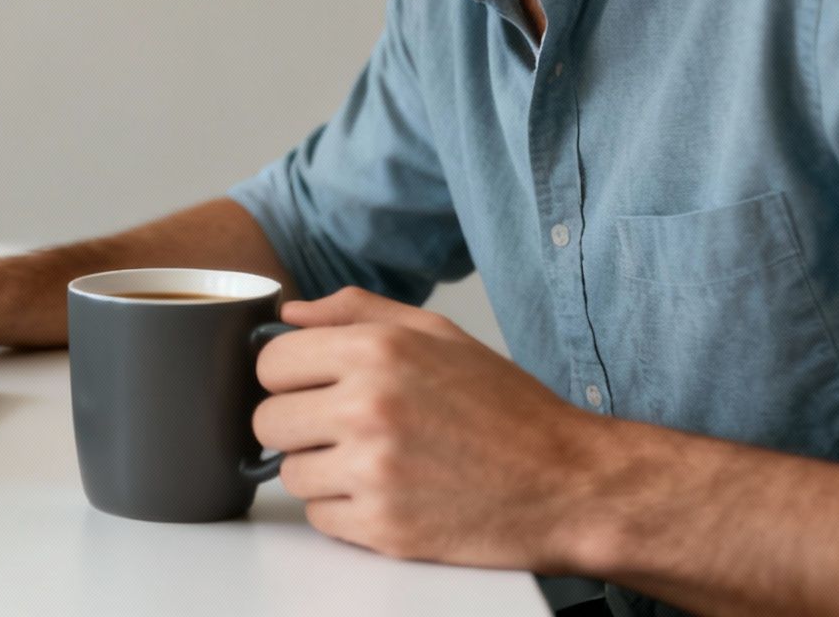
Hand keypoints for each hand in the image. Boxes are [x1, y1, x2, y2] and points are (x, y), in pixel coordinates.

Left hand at [255, 287, 611, 570]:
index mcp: (377, 351)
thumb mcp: (439, 335)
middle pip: (269, 421)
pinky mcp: (383, 527)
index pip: (270, 362)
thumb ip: (357, 312)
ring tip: (375, 463)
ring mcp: (374, 471)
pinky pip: (319, 517)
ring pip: (290, 473)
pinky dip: (344, 511)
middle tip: (344, 429)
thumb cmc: (506, 409)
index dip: (289, 376)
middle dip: (299, 424)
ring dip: (321, 470)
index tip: (313, 386)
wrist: (570, 485)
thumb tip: (291, 312)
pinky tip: (388, 494)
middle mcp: (368, 407)